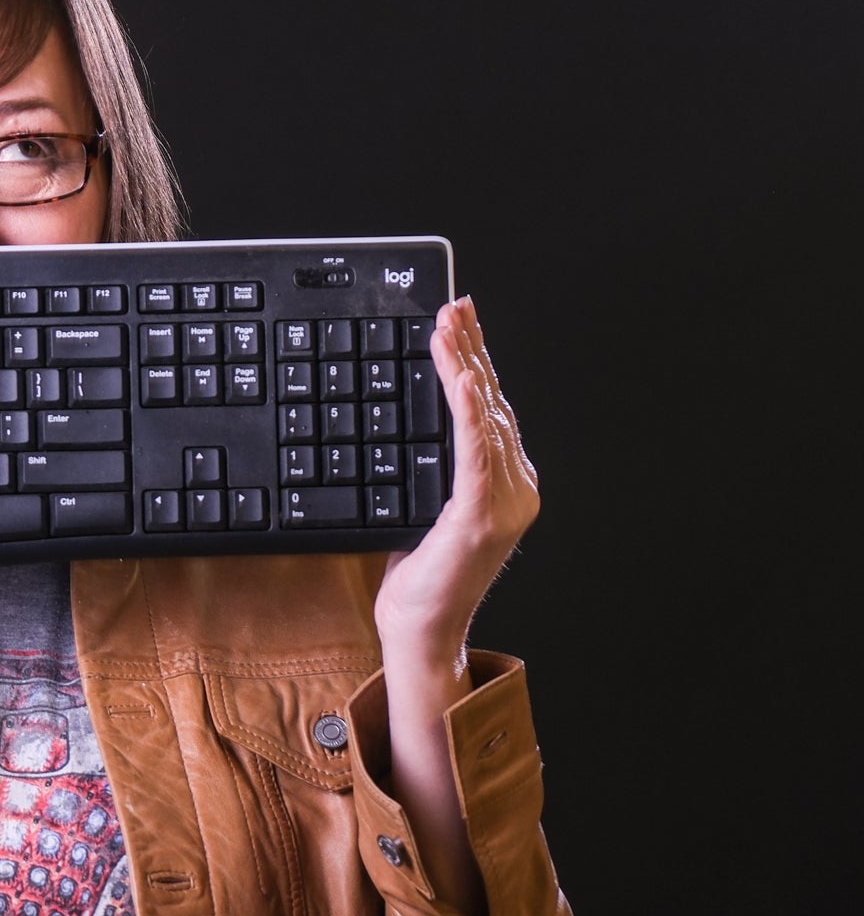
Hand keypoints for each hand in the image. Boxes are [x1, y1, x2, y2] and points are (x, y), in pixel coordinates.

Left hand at [374, 295, 539, 659]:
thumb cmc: (417, 567)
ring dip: (464, 365)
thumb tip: (415, 404)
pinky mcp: (482, 516)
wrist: (420, 627)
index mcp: (505, 481)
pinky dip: (471, 411)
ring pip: (485, 417)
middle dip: (472, 348)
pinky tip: (464, 379)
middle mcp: (516, 487)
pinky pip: (476, 451)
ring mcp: (505, 503)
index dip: (476, 358)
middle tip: (455, 304)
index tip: (460, 318)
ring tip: (449, 325)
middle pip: (492, 402)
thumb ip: (434, 456)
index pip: (491, 405)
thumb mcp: (424, 495)